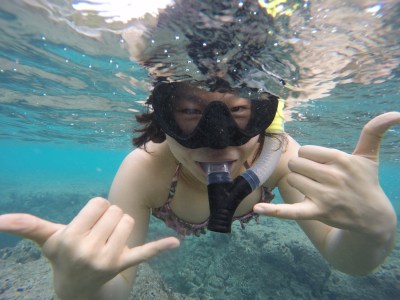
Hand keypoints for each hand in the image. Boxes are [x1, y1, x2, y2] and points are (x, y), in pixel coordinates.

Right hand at [0, 197, 179, 297]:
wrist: (77, 287)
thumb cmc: (62, 256)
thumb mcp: (47, 239)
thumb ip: (25, 226)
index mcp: (72, 239)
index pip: (99, 203)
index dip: (95, 210)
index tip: (88, 223)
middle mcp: (90, 251)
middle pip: (115, 210)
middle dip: (107, 217)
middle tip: (97, 234)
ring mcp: (110, 259)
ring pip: (128, 220)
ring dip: (120, 225)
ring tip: (107, 240)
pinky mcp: (126, 265)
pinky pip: (146, 253)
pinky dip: (160, 247)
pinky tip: (175, 243)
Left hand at [254, 112, 399, 233]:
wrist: (372, 216)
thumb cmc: (365, 181)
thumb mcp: (369, 156)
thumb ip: (374, 131)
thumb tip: (396, 113)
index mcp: (341, 159)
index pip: (306, 150)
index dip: (311, 157)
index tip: (324, 166)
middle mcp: (333, 177)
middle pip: (296, 164)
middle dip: (303, 169)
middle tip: (319, 178)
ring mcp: (325, 196)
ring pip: (292, 181)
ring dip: (300, 184)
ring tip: (317, 190)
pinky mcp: (317, 213)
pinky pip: (290, 211)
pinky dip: (273, 211)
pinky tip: (257, 209)